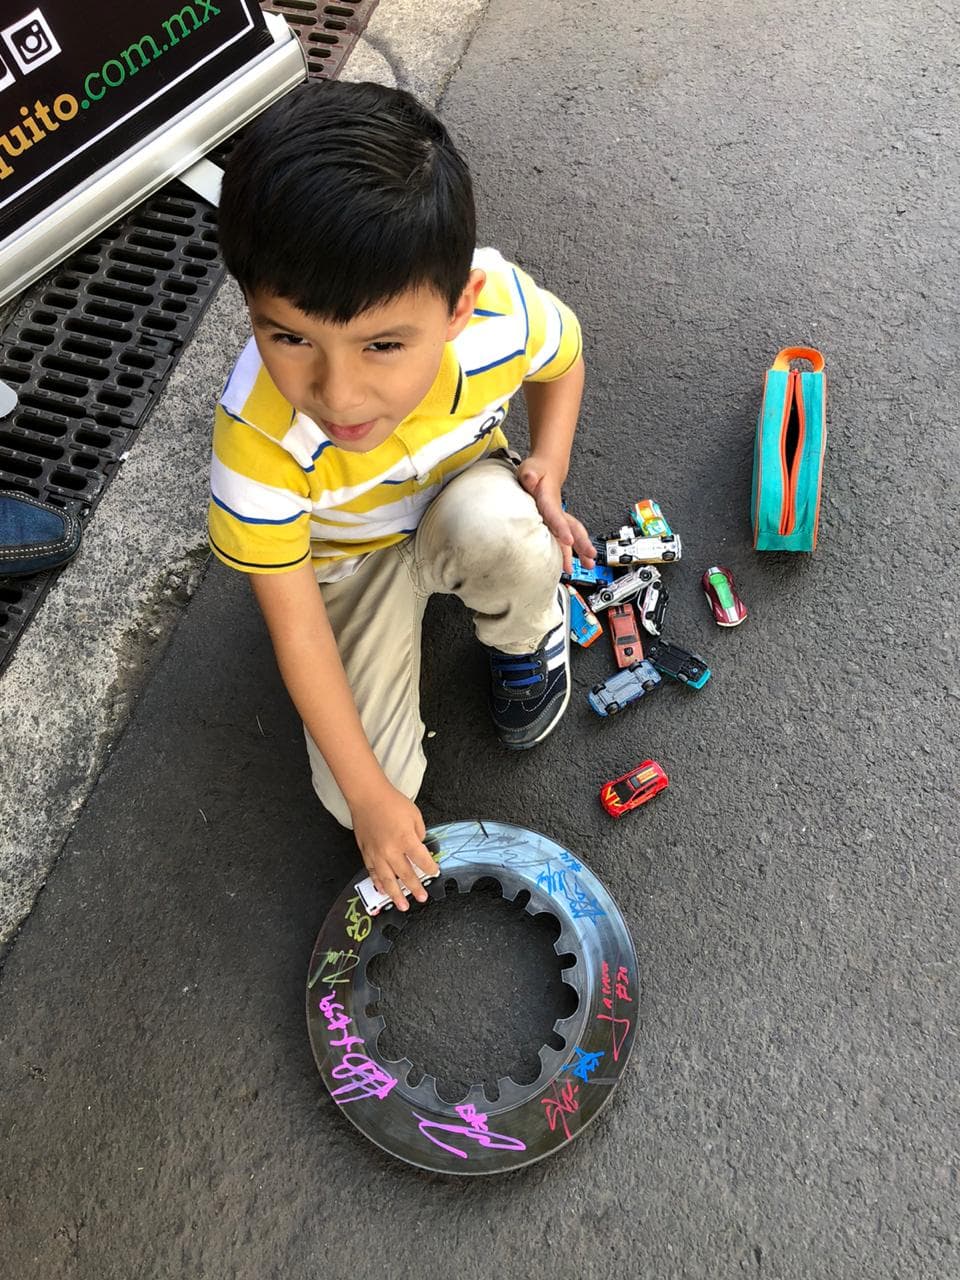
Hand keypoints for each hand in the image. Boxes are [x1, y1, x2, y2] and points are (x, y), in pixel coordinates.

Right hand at [352, 783, 438, 911]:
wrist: (367, 796)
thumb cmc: (392, 802)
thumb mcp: (414, 815)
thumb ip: (419, 833)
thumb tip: (419, 846)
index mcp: (406, 839)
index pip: (422, 860)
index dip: (430, 868)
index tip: (435, 872)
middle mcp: (391, 850)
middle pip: (405, 875)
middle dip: (415, 888)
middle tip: (422, 898)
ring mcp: (377, 853)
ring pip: (387, 879)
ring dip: (396, 894)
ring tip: (402, 906)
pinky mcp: (366, 853)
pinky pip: (373, 872)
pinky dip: (378, 883)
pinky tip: (383, 891)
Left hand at [517, 455, 596, 575]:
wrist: (547, 468)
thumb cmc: (537, 470)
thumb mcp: (530, 469)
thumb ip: (530, 474)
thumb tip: (529, 476)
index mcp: (549, 500)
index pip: (555, 516)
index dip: (562, 528)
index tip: (568, 540)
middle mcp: (558, 511)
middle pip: (573, 527)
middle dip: (582, 543)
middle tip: (590, 557)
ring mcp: (560, 517)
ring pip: (574, 534)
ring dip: (582, 550)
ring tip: (589, 564)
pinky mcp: (558, 523)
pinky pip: (568, 538)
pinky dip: (572, 551)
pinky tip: (571, 564)